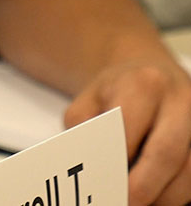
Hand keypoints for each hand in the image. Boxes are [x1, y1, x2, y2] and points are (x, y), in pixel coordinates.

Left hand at [67, 55, 190, 205]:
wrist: (149, 70)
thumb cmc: (116, 91)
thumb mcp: (89, 98)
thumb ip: (84, 127)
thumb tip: (87, 162)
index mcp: (143, 84)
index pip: (130, 128)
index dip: (118, 160)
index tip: (104, 183)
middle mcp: (179, 100)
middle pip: (168, 153)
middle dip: (146, 186)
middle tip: (127, 203)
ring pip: (190, 170)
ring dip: (167, 195)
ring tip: (141, 204)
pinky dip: (180, 192)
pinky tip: (160, 196)